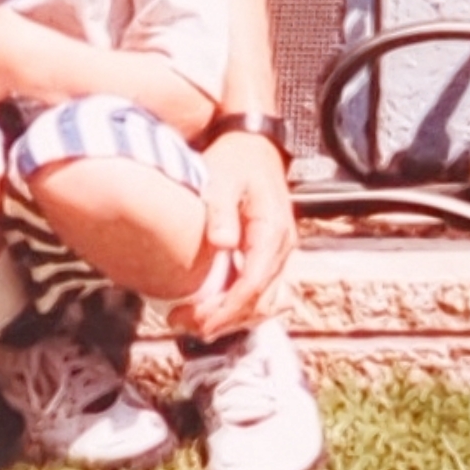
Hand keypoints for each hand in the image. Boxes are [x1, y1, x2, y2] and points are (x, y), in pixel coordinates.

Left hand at [173, 126, 294, 339]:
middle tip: (186, 324)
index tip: (199, 319)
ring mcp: (281, 252)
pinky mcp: (271, 254)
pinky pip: (262, 290)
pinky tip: (213, 308)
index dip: (227, 308)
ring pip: (264, 301)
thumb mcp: (222, 179)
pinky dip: (239, 305)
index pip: (254, 283)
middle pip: (260, 300)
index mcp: (273, 231)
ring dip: (233, 317)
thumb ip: (221, 211)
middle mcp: (284, 247)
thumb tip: (222, 243)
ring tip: (195, 322)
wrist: (252, 145)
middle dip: (225, 319)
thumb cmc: (236, 160)